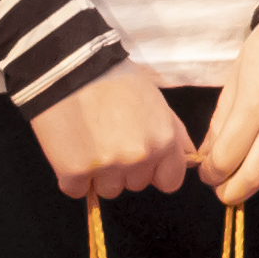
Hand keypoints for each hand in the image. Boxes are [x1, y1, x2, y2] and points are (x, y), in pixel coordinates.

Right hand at [26, 66, 200, 201]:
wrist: (69, 67)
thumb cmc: (114, 78)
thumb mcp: (157, 101)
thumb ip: (175, 133)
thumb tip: (189, 158)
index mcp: (163, 141)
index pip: (169, 181)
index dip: (153, 171)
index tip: (139, 160)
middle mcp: (139, 157)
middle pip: (135, 185)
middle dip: (123, 170)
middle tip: (107, 138)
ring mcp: (107, 167)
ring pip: (106, 190)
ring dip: (97, 175)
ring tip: (88, 141)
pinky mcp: (74, 171)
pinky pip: (76, 190)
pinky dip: (71, 176)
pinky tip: (70, 148)